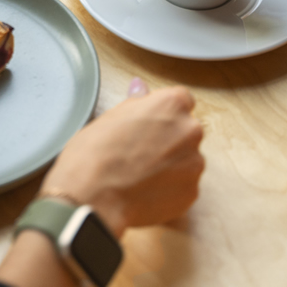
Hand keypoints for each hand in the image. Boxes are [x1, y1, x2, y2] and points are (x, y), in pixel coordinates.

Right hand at [40, 79, 204, 236]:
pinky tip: (145, 191)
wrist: (92, 199)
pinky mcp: (191, 193)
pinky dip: (169, 189)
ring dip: (171, 164)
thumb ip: (135, 102)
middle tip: (140, 151)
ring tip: (140, 175)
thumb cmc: (93, 155)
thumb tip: (140, 88)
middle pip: (186, 130)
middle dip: (170, 138)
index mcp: (171, 104)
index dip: (163, 112)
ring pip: (187, 159)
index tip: (149, 123)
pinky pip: (184, 186)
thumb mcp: (109, 117)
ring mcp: (194, 164)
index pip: (181, 100)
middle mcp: (189, 130)